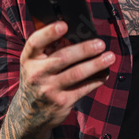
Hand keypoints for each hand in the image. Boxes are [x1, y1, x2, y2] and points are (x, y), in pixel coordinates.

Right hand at [18, 21, 113, 138]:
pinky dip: (96, 80)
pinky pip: (83, 88)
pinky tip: (105, 73)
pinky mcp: (61, 102)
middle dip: (84, 50)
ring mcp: (49, 89)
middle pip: (62, 58)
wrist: (30, 114)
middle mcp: (36, 74)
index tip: (64, 25)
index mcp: (29, 59)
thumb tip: (79, 34)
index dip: (49, 33)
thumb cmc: (38, 80)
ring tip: (110, 57)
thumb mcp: (35, 64)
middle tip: (100, 44)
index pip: (35, 42)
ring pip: (76, 74)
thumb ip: (49, 50)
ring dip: (96, 64)